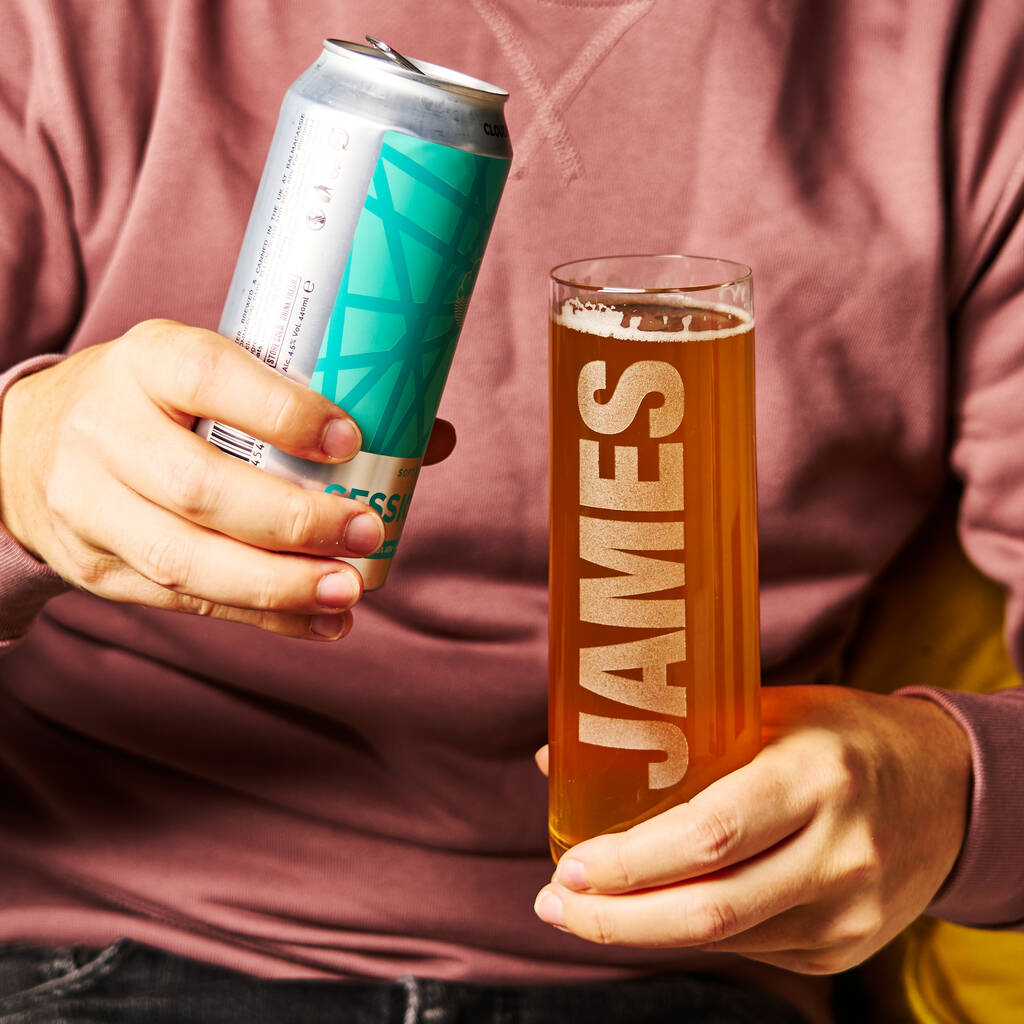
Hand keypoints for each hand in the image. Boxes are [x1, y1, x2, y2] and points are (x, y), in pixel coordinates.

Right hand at [0, 320, 454, 639]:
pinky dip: (261, 616)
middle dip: (295, 520)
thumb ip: (308, 404)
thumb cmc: (157, 404)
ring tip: (349, 593)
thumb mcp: (209, 376)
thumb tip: (433, 437)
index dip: (281, 411)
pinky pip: (184, 601)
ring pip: (185, 559)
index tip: (350, 439)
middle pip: (200, 487)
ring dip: (279, 585)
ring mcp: (91, 506)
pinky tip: (319, 621)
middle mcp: (106, 430)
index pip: (208, 377)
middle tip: (367, 533)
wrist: (30, 446)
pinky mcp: (97, 567)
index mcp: (146, 362)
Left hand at [533, 685, 971, 973]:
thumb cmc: (841, 735)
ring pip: (724, 939)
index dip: (632, 860)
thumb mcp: (768, 709)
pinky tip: (651, 910)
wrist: (948, 790)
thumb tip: (558, 757)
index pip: (710, 835)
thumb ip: (674, 731)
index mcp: (815, 776)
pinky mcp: (845, 948)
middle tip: (554, 902)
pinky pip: (750, 948)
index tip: (569, 864)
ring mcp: (847, 911)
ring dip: (642, 929)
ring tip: (582, 909)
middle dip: (616, 918)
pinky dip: (690, 932)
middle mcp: (838, 851)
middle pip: (709, 910)